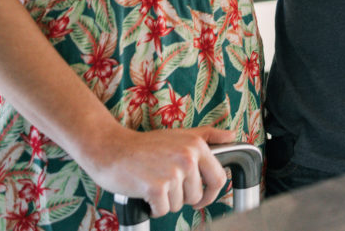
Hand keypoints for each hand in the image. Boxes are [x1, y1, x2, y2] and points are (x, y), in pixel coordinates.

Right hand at [83, 124, 234, 216]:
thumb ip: (208, 135)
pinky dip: (153, 207)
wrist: (112, 149)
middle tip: (167, 187)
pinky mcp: (156, 188)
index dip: (211, 194)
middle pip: (197, 196)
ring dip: (166, 201)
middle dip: (183, 198)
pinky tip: (145, 193)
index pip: (219, 179)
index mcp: (197, 146)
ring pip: (179, 205)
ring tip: (153, 184)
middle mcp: (188, 158)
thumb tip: (232, 135)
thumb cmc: (145, 145)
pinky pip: (163, 210)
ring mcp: (172, 173)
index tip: (201, 199)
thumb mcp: (180, 134)